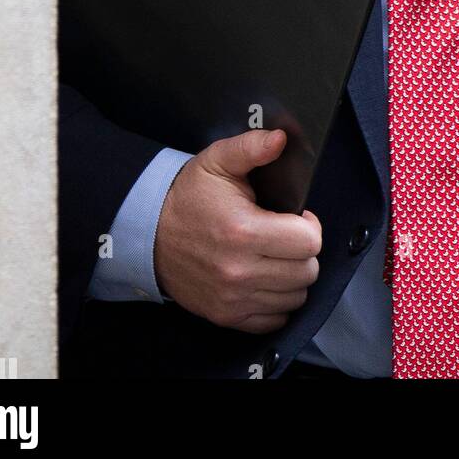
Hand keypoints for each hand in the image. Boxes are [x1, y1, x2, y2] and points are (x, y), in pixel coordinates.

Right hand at [153, 129, 321, 332]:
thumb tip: (280, 139)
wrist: (149, 232)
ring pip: (295, 296)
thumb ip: (252, 147)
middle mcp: (239, 271)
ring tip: (275, 255)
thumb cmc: (188, 196)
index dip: (309, 225)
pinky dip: (277, 300)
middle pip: (307, 271)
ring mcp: (233, 298)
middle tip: (286, 235)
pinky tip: (265, 277)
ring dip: (292, 275)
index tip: (296, 217)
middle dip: (303, 250)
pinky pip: (275, 319)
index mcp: (243, 231)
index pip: (309, 242)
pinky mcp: (227, 316)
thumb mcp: (218, 160)